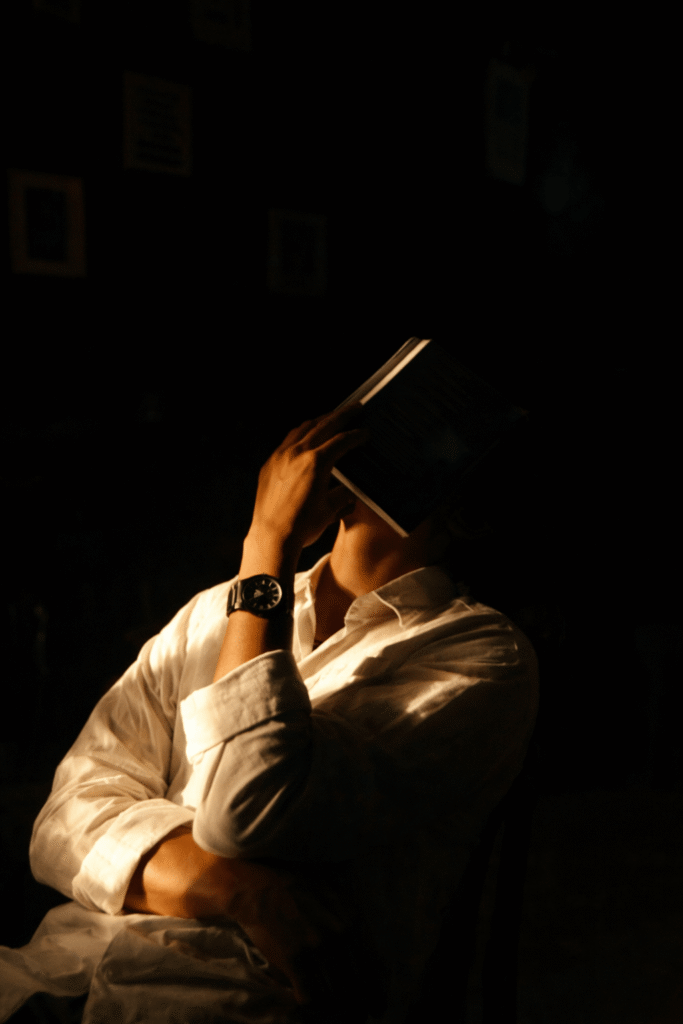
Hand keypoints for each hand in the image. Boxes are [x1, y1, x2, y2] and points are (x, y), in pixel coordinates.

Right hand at [223, 858, 387, 1022]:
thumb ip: (355, 923)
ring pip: (335, 996)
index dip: (377, 994)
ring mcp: (317, 948)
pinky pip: (310, 997)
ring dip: (338, 1014)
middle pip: (357, 986)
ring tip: (337, 1019)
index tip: (376, 1008)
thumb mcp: (338, 895)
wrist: (261, 886)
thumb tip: (371, 956)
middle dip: (358, 1009)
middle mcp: (340, 935)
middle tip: (357, 1018)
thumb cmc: (300, 888)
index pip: (374, 968)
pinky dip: (314, 1010)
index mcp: (354, 920)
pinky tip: (313, 1010)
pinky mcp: (294, 959)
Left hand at [247, 405, 369, 553]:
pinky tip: (307, 436)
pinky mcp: (270, 464)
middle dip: (342, 415)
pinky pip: (288, 440)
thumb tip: (351, 490)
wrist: (272, 537)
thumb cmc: (303, 527)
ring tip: (332, 417)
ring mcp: (281, 456)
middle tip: (356, 407)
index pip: (342, 441)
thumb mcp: (330, 510)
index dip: (357, 435)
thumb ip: (343, 495)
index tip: (366, 432)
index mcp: (317, 462)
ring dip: (320, 421)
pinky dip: (301, 433)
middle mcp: (297, 453)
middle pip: (324, 425)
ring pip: (303, 428)